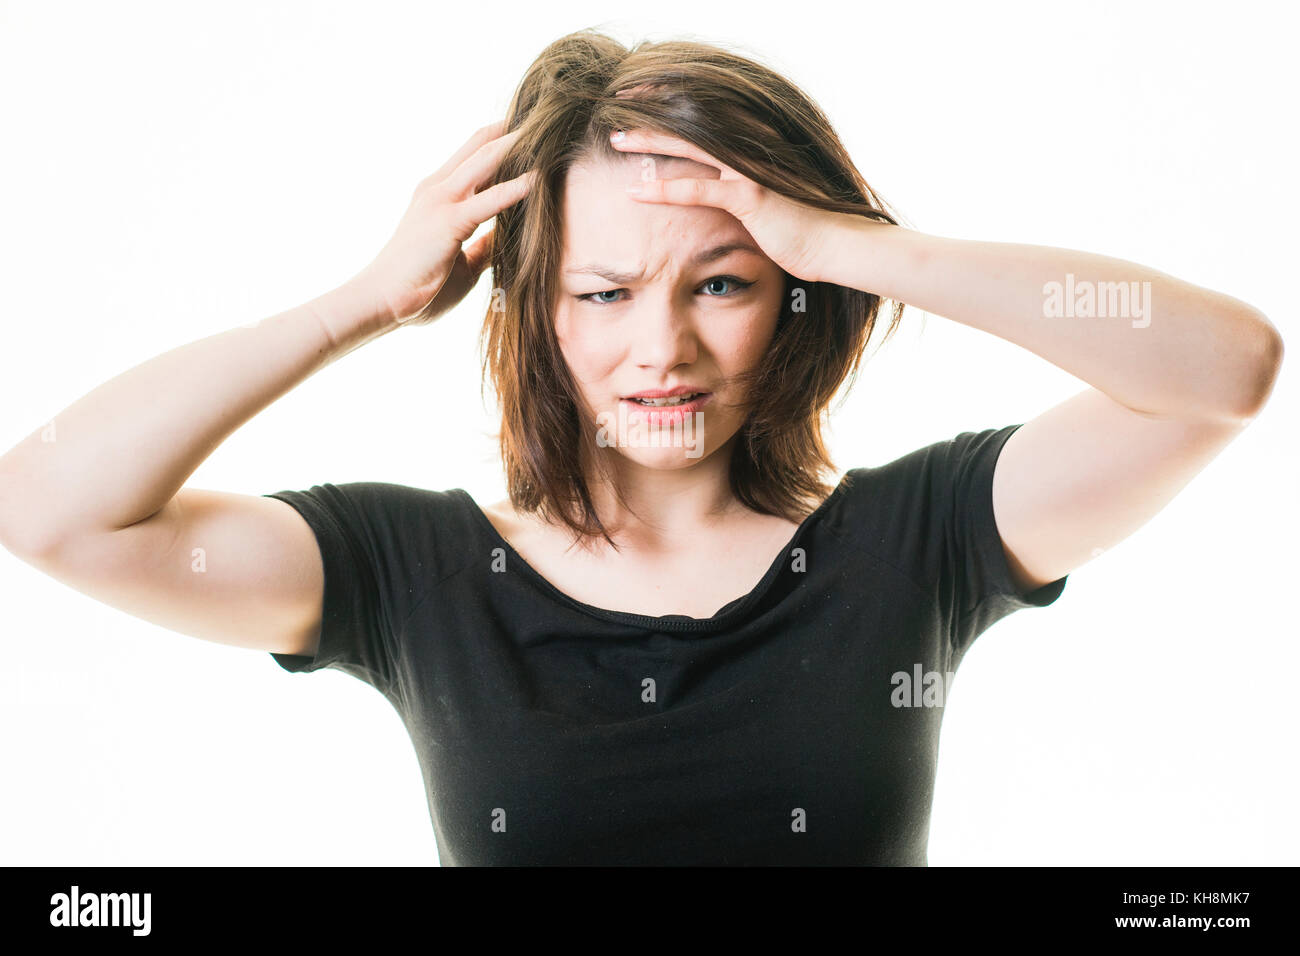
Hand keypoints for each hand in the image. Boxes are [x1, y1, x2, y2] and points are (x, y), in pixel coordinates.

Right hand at [347, 120, 534, 326]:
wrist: (381, 301)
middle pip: (480, 146)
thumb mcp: (461, 262)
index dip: (502, 141)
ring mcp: (440, 201)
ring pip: (485, 161)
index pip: (474, 156)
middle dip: (513, 130)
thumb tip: (506, 240)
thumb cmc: (418, 287)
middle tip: (546, 115)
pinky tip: (538, 178)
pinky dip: (514, 188)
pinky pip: (488, 200)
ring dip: (516, 145)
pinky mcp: (448, 222)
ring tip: (548, 132)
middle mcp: (438, 189)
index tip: (532, 132)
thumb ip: (483, 246)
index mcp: (438, 195)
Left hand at [608, 126, 850, 283]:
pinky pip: (698, 189)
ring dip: (650, 143)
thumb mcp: (768, 200)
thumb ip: (742, 187)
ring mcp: (750, 170)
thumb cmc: (801, 227)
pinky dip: (664, 189)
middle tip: (617, 112)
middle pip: (691, 122)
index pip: (704, 117)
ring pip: (690, 146)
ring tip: (617, 141)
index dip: (671, 106)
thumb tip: (722, 190)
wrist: (834, 244)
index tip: (640, 103)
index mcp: (752, 146)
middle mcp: (750, 149)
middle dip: (652, 114)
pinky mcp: (750, 195)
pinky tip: (637, 191)